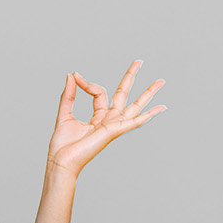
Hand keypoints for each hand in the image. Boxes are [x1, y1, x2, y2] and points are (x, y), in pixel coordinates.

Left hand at [47, 60, 165, 177]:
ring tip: (161, 81)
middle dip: (131, 77)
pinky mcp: (114, 131)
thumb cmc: (63, 145)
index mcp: (98, 117)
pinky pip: (135, 121)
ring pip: (135, 106)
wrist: (61, 161)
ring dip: (149, 93)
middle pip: (123, 94)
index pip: (99, 92)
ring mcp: (114, 126)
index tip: (76, 76)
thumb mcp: (64, 113)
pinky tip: (161, 108)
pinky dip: (148, 114)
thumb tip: (72, 75)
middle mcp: (109, 120)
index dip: (87, 83)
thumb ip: (69, 94)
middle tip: (139, 61)